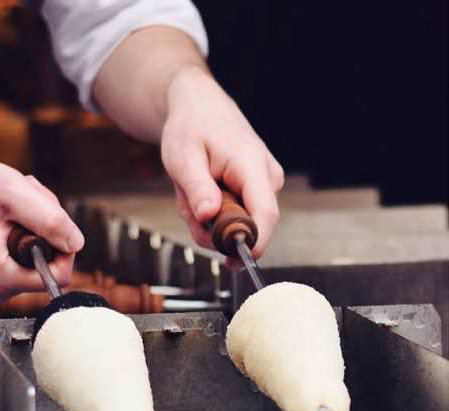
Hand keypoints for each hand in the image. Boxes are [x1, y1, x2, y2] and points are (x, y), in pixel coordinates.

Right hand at [0, 156, 83, 303]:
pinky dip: (30, 230)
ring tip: (16, 207)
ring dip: (40, 227)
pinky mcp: (2, 275)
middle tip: (26, 206)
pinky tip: (12, 214)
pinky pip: (33, 256)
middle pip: (52, 267)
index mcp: (0, 279)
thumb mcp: (14, 194)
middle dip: (48, 232)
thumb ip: (49, 220)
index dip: (63, 246)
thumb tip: (76, 243)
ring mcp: (0, 284)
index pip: (59, 277)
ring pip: (44, 259)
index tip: (47, 219)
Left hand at [161, 66, 284, 259]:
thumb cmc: (190, 129)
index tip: (235, 261)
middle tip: (187, 206)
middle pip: (247, 226)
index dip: (254, 243)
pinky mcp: (257, 192)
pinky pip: (234, 218)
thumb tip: (210, 216)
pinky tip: (201, 194)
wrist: (199, 110)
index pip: (265, 214)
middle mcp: (267, 177)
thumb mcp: (183, 158)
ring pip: (236, 225)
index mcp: (251, 165)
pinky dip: (211, 214)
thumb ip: (197, 188)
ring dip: (207, 220)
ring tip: (192, 193)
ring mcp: (265, 185)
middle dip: (212, 229)